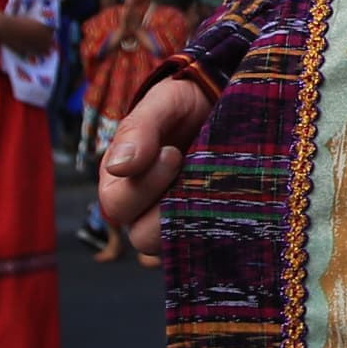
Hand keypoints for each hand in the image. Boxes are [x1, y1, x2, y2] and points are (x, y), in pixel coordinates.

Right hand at [100, 74, 209, 233]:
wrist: (220, 104)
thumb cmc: (184, 104)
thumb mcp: (161, 104)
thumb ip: (137, 130)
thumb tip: (118, 167)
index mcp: (120, 181)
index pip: (117, 206)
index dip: (144, 185)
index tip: (172, 153)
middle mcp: (141, 209)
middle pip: (142, 236)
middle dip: (169, 204)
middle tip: (192, 168)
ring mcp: (172, 221)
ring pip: (174, 244)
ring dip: (195, 217)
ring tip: (211, 183)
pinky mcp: (202, 226)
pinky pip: (205, 242)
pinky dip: (217, 225)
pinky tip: (229, 198)